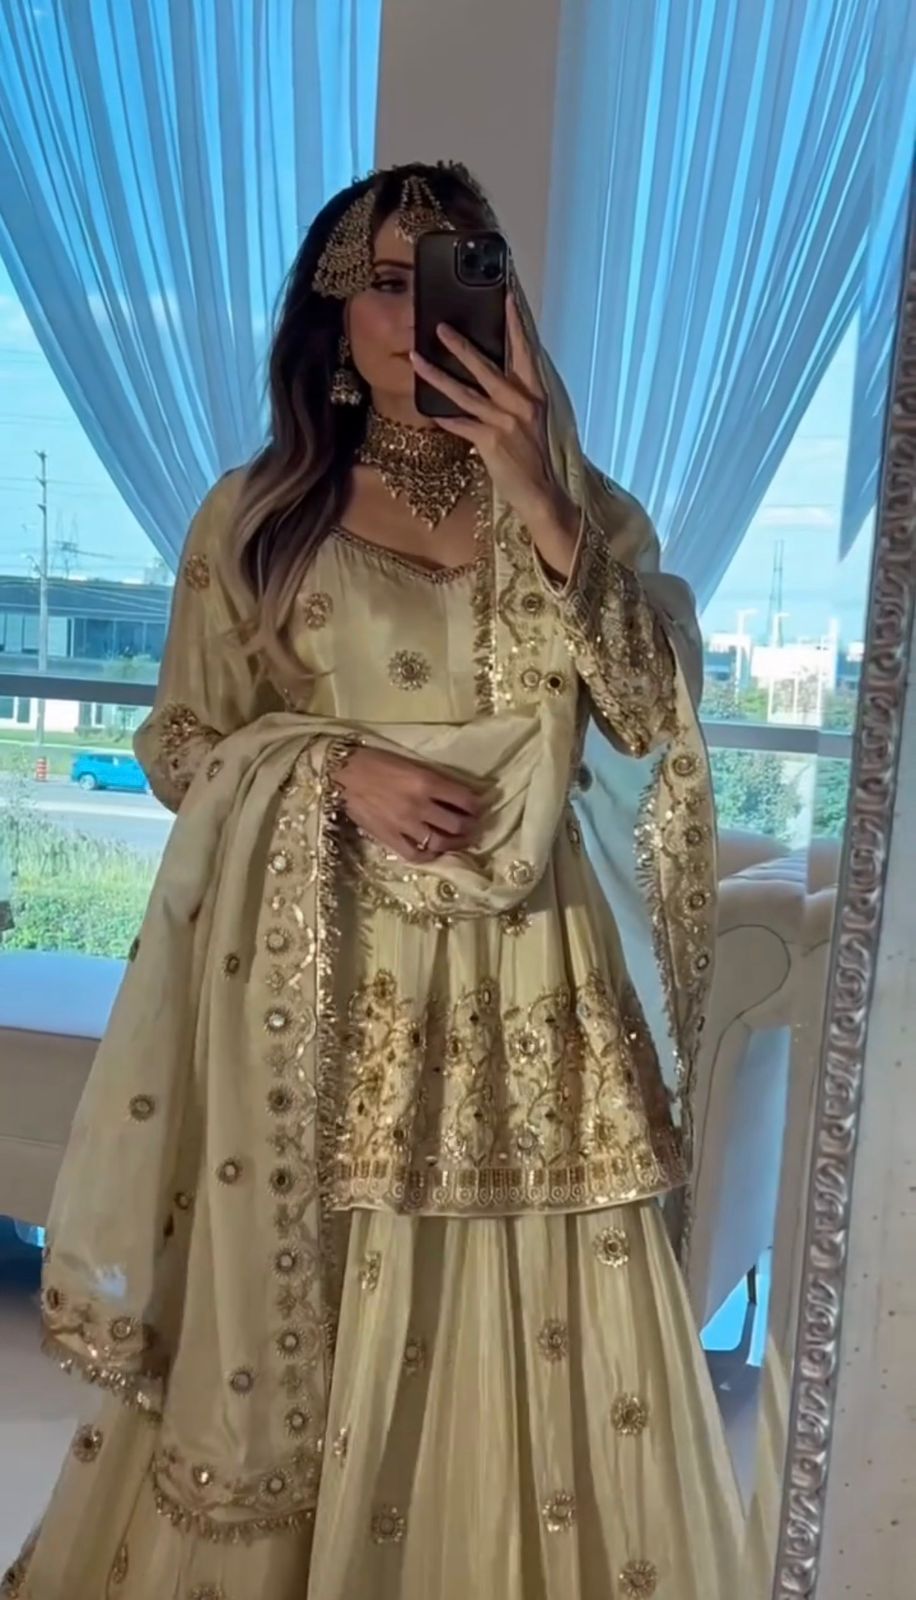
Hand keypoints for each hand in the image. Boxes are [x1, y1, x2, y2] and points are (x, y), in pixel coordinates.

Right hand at [336, 747, 485, 864]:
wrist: (343, 773)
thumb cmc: (377, 762)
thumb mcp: (412, 764)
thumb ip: (435, 780)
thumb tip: (458, 795)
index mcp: (427, 782)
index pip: (465, 800)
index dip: (477, 806)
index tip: (480, 807)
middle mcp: (420, 806)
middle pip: (457, 824)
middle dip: (471, 827)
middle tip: (474, 826)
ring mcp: (405, 825)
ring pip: (441, 842)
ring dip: (456, 843)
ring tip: (461, 841)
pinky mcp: (389, 838)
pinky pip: (416, 854)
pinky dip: (430, 855)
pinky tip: (435, 851)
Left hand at [410, 295, 579, 573]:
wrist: (542, 494)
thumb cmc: (535, 458)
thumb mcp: (532, 422)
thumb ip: (515, 399)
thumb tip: (491, 377)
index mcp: (535, 395)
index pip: (525, 351)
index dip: (515, 324)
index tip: (506, 296)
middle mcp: (521, 404)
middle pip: (487, 367)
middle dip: (461, 346)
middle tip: (439, 326)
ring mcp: (505, 422)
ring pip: (464, 393)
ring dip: (437, 376)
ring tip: (416, 359)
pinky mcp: (490, 441)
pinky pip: (461, 424)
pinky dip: (446, 419)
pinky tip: (431, 413)